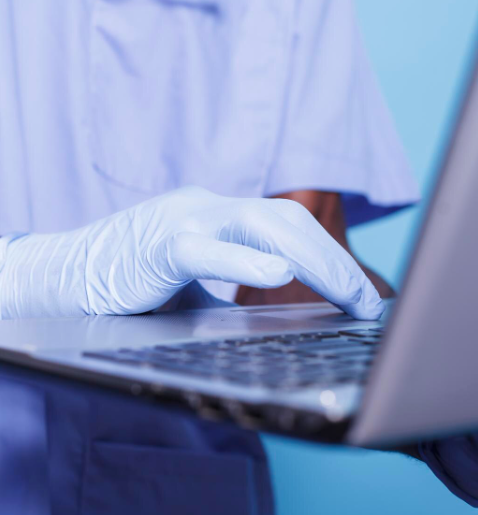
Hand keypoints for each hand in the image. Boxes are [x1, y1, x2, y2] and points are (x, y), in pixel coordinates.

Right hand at [0, 187, 383, 319]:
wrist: (73, 275)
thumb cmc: (140, 282)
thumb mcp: (200, 282)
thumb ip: (237, 287)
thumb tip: (285, 307)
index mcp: (224, 216)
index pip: (291, 226)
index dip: (332, 256)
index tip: (362, 294)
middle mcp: (210, 208)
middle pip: (288, 221)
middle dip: (335, 261)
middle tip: (368, 302)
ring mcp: (184, 219)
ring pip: (258, 226)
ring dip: (312, 261)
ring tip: (349, 296)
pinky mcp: (157, 244)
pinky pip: (204, 249)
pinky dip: (242, 261)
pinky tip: (278, 275)